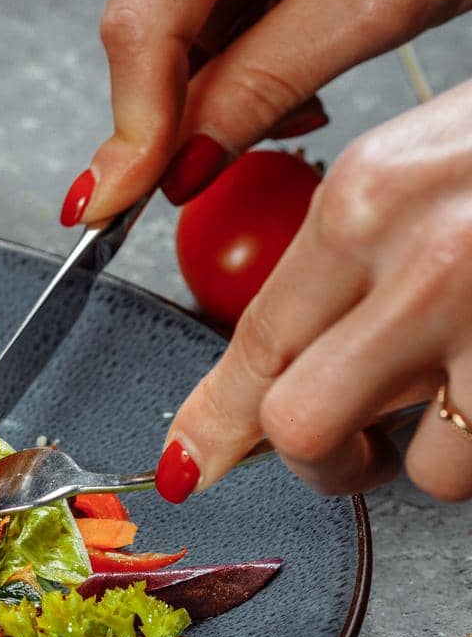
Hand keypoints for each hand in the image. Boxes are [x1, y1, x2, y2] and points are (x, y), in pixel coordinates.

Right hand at [62, 0, 471, 225]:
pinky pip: (224, 10)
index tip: (114, 201)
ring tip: (295, 109)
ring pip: (185, 28)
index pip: (141, 23)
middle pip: (153, 27)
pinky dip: (251, 59)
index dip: (129, 123)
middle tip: (190, 180)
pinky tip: (298, 74)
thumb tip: (182, 165)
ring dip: (220, 90)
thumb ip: (265, 81)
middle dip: (176, 112)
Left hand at [156, 79, 471, 502]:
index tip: (191, 462)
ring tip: (463, 397)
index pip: (255, 344)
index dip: (215, 422)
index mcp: (368, 201)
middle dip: (322, 461)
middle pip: (304, 428)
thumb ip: (345, 261)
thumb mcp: (422, 170)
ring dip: (434, 455)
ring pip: (423, 467)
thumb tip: (280, 360)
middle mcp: (424, 263)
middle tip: (350, 448)